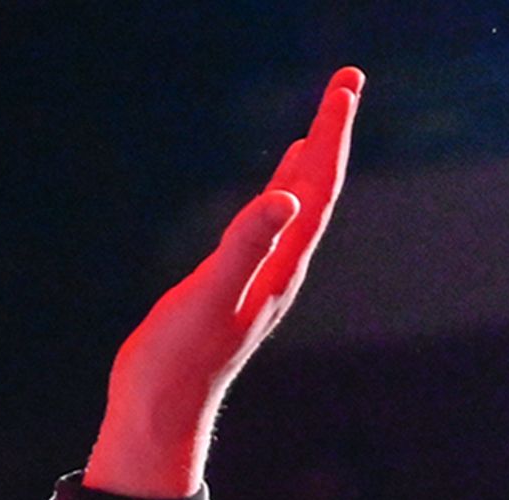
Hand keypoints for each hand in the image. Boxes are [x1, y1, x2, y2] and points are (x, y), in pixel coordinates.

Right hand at [84, 71, 361, 499]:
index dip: (331, 134)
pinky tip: (283, 182)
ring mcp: (260, 276)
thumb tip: (285, 199)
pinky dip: (282, 191)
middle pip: (318, 188)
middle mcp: (281, 268)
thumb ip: (246, 246)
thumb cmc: (179, 360)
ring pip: (298, 204)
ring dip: (313, 158)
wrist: (160, 412)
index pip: (318, 188)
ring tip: (327, 117)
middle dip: (332, 132)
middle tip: (348, 79)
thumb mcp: (210, 297)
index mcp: (281, 267)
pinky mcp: (236, 283)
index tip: (346, 86)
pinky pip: (271, 225)